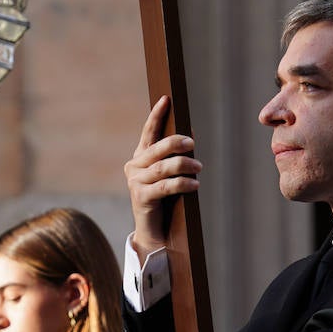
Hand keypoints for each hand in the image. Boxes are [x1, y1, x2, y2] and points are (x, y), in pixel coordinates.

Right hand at [125, 96, 201, 257]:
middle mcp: (134, 167)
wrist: (154, 231)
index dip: (157, 115)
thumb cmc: (165, 200)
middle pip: (158, 148)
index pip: (148, 133)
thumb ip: (174, 156)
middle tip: (192, 143)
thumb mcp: (169, 175)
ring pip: (163, 167)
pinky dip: (182, 183)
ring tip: (198, 167)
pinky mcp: (141, 197)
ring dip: (183, 165)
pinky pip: (165, 186)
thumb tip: (190, 134)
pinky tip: (194, 184)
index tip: (167, 99)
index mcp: (140, 158)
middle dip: (176, 142)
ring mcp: (135, 182)